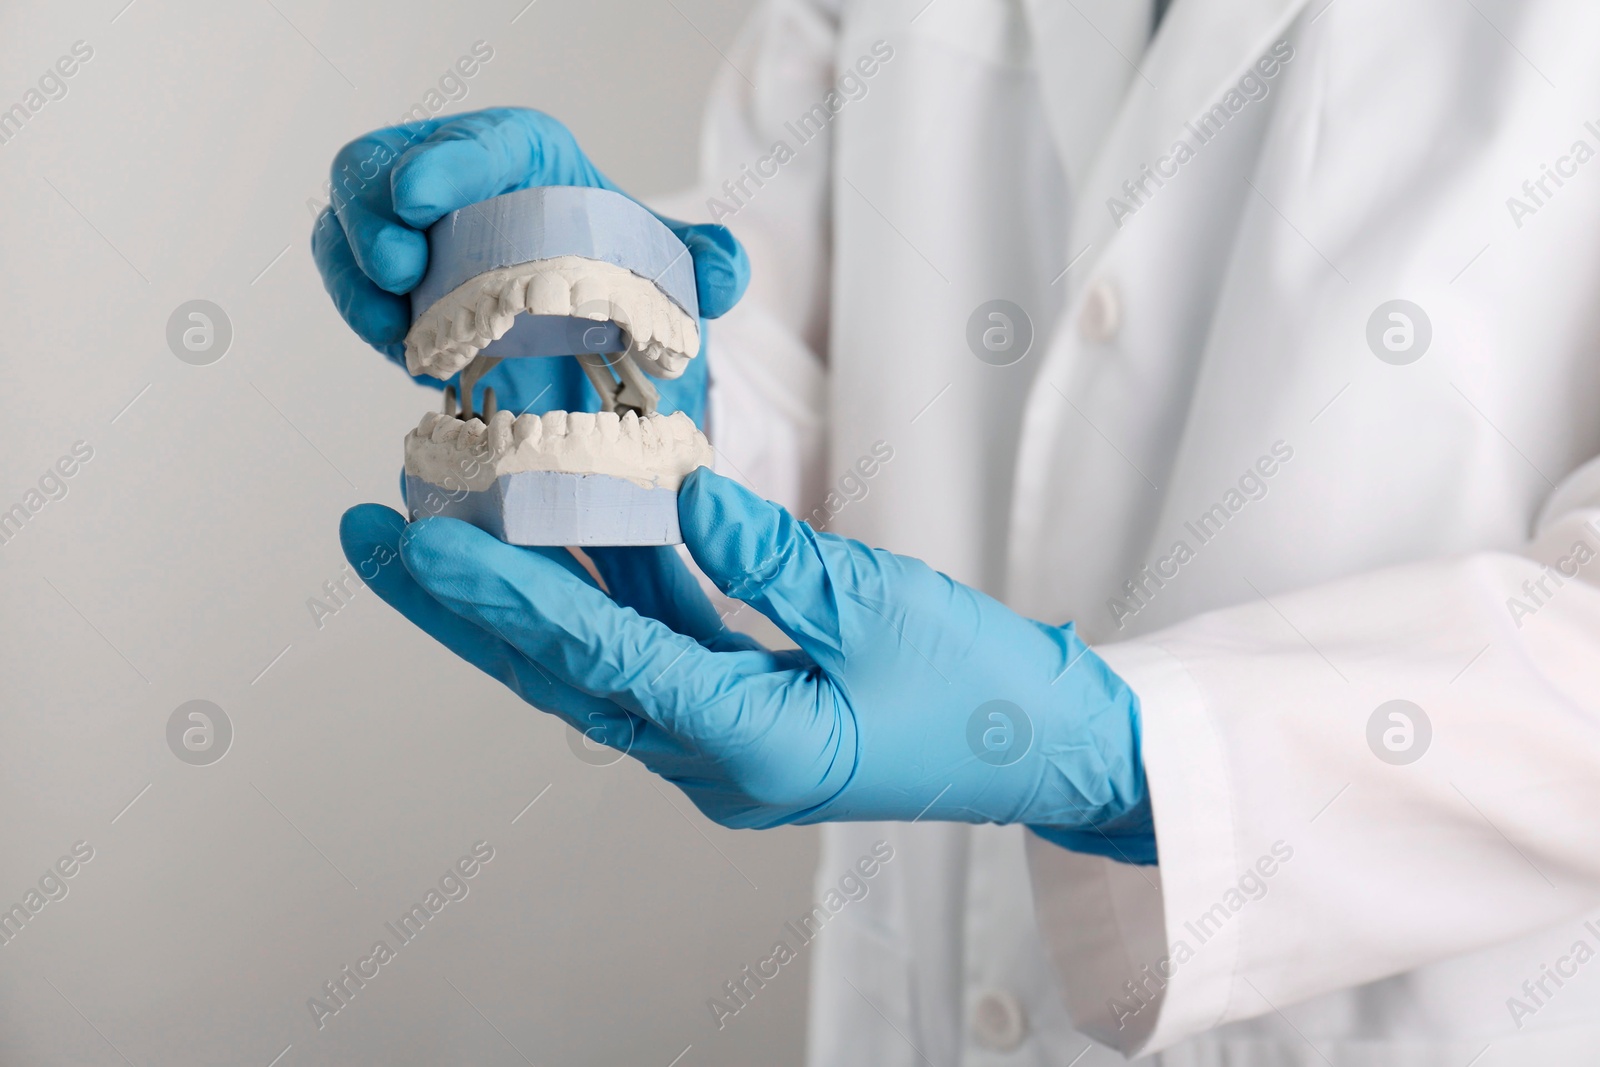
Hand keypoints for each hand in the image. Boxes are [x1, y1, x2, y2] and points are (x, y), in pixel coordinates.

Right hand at [309, 107, 749, 422]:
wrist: (584, 320)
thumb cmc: (611, 270)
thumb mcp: (664, 267)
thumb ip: (704, 264)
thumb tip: (725, 270)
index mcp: (521, 155)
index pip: (476, 142)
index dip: (444, 162)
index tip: (421, 197)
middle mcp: (451, 175)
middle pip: (381, 165)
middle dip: (375, 213)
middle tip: (399, 269)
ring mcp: (406, 225)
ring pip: (347, 219)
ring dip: (354, 271)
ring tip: (389, 322)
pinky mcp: (381, 275)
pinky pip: (345, 274)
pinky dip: (357, 306)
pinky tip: (392, 343)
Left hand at [339, 469, 1153, 862]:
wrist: (1047, 748)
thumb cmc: (984, 691)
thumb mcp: (881, 607)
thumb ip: (770, 554)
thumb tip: (676, 492)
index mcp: (751, 747)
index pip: (599, 662)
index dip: (502, 598)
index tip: (417, 542)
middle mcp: (716, 760)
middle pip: (563, 675)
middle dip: (467, 607)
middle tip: (375, 540)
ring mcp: (726, 743)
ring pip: (597, 664)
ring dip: (526, 596)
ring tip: (444, 527)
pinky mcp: (745, 715)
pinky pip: (656, 652)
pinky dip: (611, 595)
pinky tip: (573, 534)